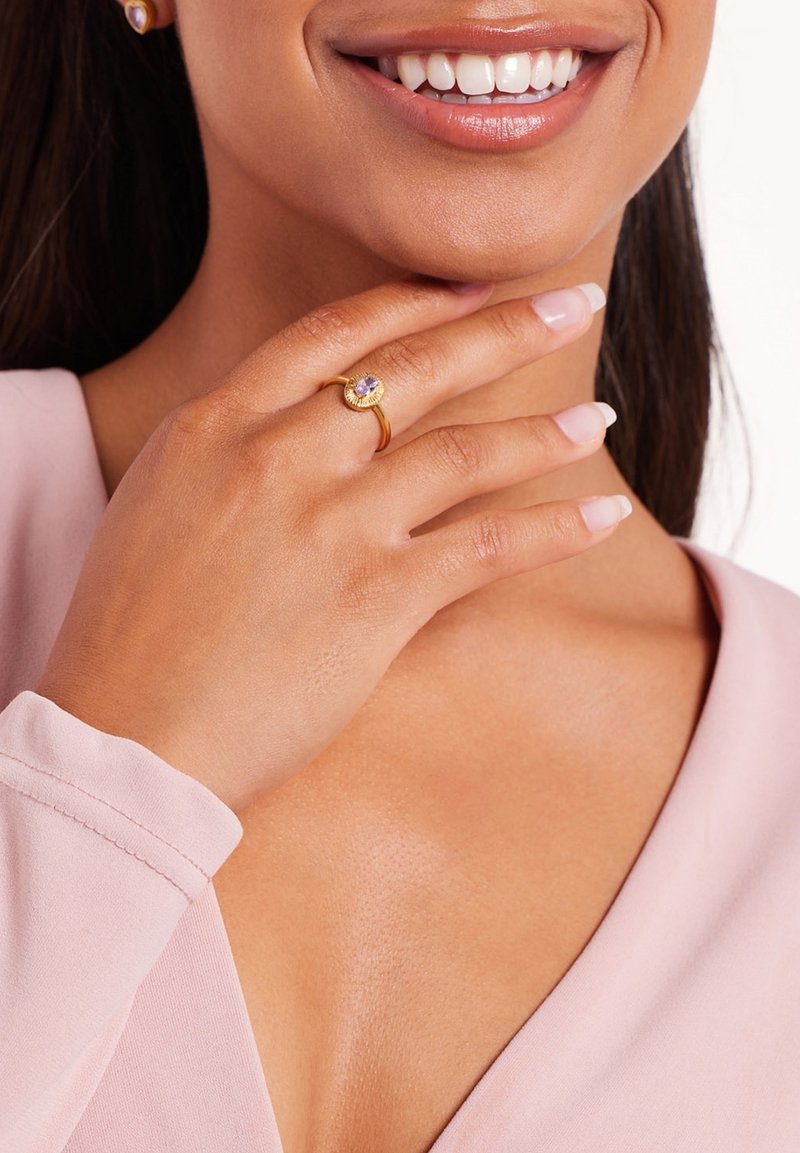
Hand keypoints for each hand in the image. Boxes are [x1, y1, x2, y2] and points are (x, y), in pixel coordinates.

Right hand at [35, 278, 627, 813]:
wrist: (123, 740)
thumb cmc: (127, 636)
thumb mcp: (158, 507)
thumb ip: (230, 454)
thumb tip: (291, 432)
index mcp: (215, 425)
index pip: (332, 335)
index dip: (412, 303)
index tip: (469, 290)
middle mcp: (278, 457)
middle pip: (414, 369)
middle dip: (506, 328)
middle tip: (575, 302)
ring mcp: (331, 524)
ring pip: (464, 451)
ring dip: (544, 429)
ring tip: (595, 418)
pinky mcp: (375, 598)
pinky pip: (486, 546)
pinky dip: (553, 529)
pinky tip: (602, 518)